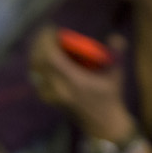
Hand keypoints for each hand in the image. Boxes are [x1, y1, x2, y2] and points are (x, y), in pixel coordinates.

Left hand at [27, 28, 135, 142]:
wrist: (102, 124)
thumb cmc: (110, 97)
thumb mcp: (116, 74)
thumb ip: (116, 53)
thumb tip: (114, 36)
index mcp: (74, 82)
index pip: (51, 58)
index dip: (47, 41)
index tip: (52, 29)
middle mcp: (58, 89)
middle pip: (38, 62)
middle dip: (39, 43)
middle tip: (46, 32)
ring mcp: (51, 95)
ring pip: (35, 70)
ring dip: (37, 53)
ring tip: (44, 42)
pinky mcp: (48, 98)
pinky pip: (37, 78)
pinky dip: (38, 64)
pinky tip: (44, 57)